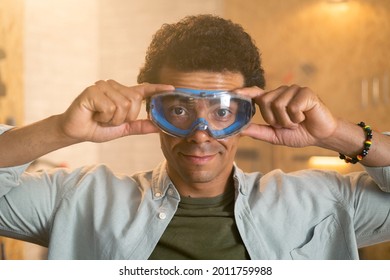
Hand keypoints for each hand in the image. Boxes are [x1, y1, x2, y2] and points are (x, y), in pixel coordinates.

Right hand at [58, 80, 173, 142]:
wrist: (77, 131)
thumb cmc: (98, 127)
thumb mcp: (123, 128)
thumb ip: (140, 126)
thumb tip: (158, 127)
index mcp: (123, 94)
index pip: (143, 89)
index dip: (158, 89)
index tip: (172, 88)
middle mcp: (114, 86)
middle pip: (134, 102)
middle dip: (124, 118)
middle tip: (109, 120)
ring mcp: (103, 87)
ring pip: (122, 105)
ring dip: (113, 119)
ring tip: (101, 117)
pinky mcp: (92, 90)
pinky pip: (110, 107)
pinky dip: (104, 117)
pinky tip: (94, 115)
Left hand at [236, 85, 337, 147]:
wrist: (320, 135)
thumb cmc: (298, 133)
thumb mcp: (274, 135)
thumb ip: (258, 131)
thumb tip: (240, 130)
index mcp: (273, 100)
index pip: (256, 93)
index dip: (245, 92)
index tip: (233, 92)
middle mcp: (282, 92)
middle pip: (265, 101)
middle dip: (274, 119)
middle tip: (286, 124)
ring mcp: (294, 90)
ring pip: (278, 105)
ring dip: (287, 120)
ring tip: (296, 121)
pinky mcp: (305, 92)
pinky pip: (292, 106)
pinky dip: (297, 117)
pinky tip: (304, 117)